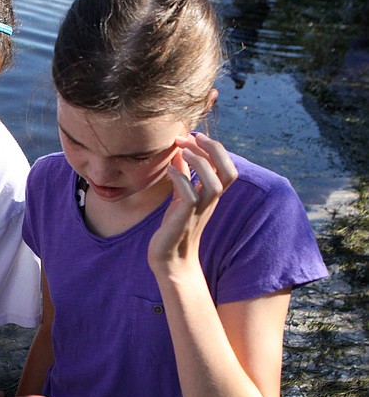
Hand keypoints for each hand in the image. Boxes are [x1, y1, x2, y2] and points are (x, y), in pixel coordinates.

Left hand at [148, 132, 237, 272]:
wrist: (169, 260)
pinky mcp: (184, 220)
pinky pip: (190, 196)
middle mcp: (209, 202)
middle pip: (229, 172)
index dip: (215, 148)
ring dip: (199, 163)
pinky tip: (168, 170)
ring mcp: (199, 211)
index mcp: (211, 195)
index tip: (194, 136)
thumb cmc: (174, 227)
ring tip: (182, 151)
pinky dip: (181, 179)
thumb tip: (179, 153)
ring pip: (215, 183)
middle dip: (214, 150)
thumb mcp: (180, 197)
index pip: (227, 166)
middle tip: (192, 137)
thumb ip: (182, 176)